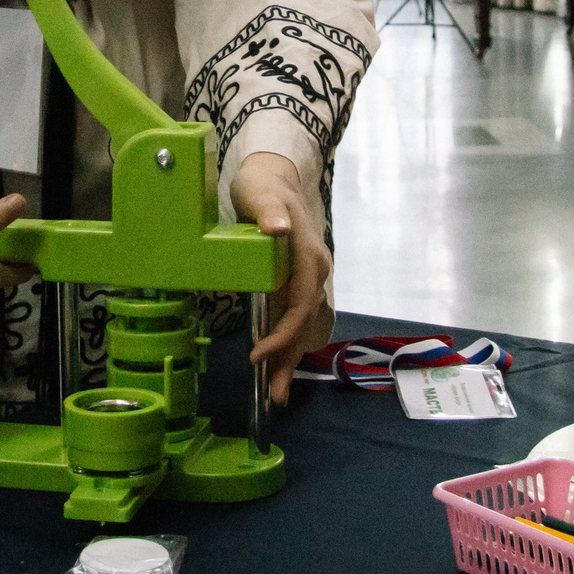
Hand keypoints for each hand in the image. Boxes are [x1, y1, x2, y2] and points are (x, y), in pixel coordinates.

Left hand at [233, 151, 331, 405]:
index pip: (300, 303)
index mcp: (308, 256)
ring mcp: (311, 278)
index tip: (258, 354)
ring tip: (276, 392)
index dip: (283, 332)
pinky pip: (298, 318)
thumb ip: (268, 209)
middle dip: (290, 360)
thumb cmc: (263, 187)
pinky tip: (278, 364)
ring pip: (304, 325)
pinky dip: (289, 344)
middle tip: (274, 395)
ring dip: (291, 359)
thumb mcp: (260, 193)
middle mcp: (316, 271)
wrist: (275, 177)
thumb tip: (279, 228)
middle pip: (305, 323)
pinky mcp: (301, 283)